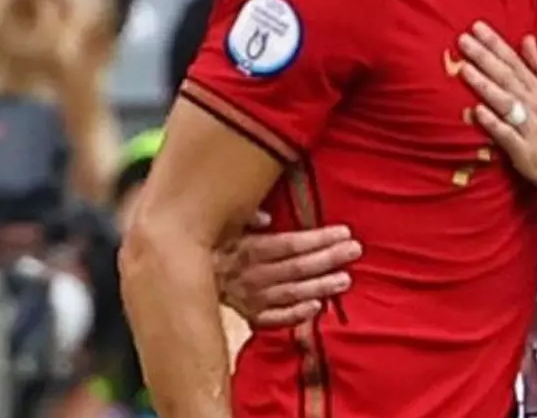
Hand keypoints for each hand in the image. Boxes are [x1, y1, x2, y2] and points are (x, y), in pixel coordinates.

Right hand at [214, 212, 361, 327]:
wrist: (181, 276)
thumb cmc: (210, 242)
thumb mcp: (223, 223)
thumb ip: (243, 217)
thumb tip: (264, 217)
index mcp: (244, 249)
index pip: (287, 244)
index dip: (316, 239)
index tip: (344, 232)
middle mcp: (248, 275)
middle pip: (294, 268)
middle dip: (327, 258)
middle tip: (355, 250)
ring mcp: (249, 298)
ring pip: (289, 293)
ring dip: (319, 286)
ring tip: (345, 279)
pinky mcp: (247, 315)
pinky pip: (273, 319)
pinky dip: (294, 315)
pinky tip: (316, 307)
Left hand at [456, 22, 536, 201]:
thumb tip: (527, 40)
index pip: (515, 62)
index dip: (496, 44)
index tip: (477, 27)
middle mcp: (534, 105)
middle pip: (506, 77)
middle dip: (484, 58)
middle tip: (464, 40)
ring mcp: (529, 128)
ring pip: (504, 102)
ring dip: (484, 85)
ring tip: (464, 68)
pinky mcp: (524, 152)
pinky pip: (506, 135)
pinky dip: (493, 123)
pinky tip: (477, 111)